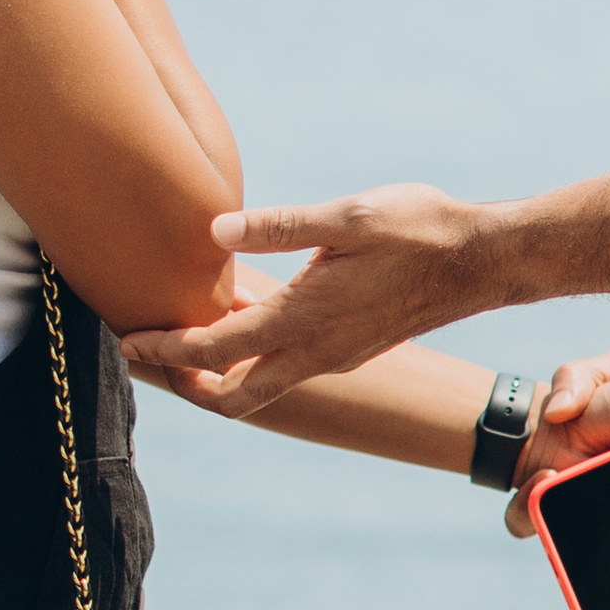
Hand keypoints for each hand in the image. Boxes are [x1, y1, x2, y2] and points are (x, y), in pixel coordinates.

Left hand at [123, 183, 489, 406]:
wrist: (482, 259)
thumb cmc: (418, 228)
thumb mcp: (347, 215)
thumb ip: (279, 226)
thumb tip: (213, 231)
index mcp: (303, 320)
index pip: (214, 349)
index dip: (165, 349)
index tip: (127, 339)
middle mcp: (316, 351)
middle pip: (233, 394)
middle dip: (184, 382)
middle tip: (145, 355)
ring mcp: (337, 355)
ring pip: (262, 385)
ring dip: (219, 370)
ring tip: (183, 335)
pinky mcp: (352, 347)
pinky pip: (288, 366)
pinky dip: (253, 355)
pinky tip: (247, 311)